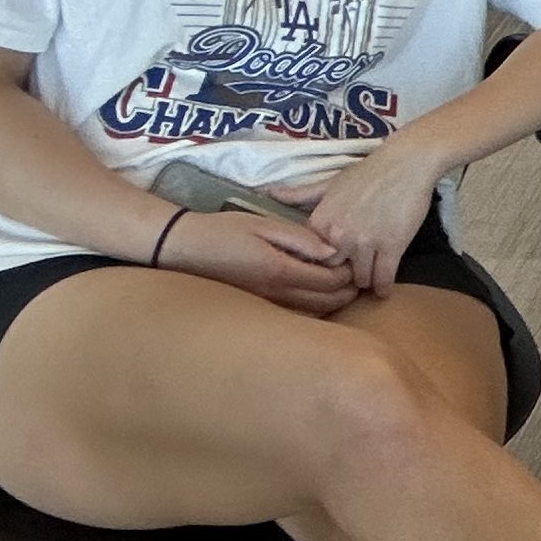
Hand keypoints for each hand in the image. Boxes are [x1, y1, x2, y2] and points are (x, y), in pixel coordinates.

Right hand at [160, 206, 361, 315]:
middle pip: (327, 303)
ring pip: (313, 314)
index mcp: (281, 273)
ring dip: (333, 303)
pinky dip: (314, 308)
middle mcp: (276, 296)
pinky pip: (296, 315)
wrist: (183, 249)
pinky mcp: (259, 308)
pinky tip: (317, 295)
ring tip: (343, 285)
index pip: (330, 282)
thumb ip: (301, 239)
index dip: (349, 273)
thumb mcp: (265, 225)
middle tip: (358, 275)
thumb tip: (333, 251)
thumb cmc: (224, 231)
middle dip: (348, 291)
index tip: (356, 259)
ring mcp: (267, 306)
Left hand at [296, 133, 449, 287]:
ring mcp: (366, 243)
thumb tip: (270, 193)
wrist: (407, 163)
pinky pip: (384, 277)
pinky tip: (384, 290)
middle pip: (335, 273)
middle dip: (343, 275)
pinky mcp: (392, 247)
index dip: (322, 264)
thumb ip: (300, 194)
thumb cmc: (368, 171)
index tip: (330, 266)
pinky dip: (384, 287)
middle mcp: (339, 236)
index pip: (312, 258)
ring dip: (365, 281)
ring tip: (368, 281)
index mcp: (321, 222)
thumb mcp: (330, 183)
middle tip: (350, 276)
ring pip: (360, 279)